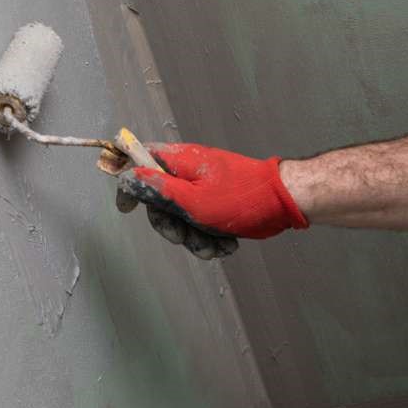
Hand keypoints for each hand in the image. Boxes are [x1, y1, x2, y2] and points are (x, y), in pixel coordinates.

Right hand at [116, 143, 308, 258]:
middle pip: (159, 200)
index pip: (139, 160)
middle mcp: (187, 171)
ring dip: (195, 238)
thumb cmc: (240, 198)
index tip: (125, 209)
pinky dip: (211, 237)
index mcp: (178, 161)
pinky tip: (227, 244)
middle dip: (171, 226)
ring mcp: (203, 188)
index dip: (128, 184)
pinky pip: (202, 223)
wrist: (282, 201)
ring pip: (182, 217)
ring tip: (215, 246)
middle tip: (183, 238)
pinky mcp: (217, 203)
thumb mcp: (192, 201)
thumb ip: (157, 190)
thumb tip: (125, 178)